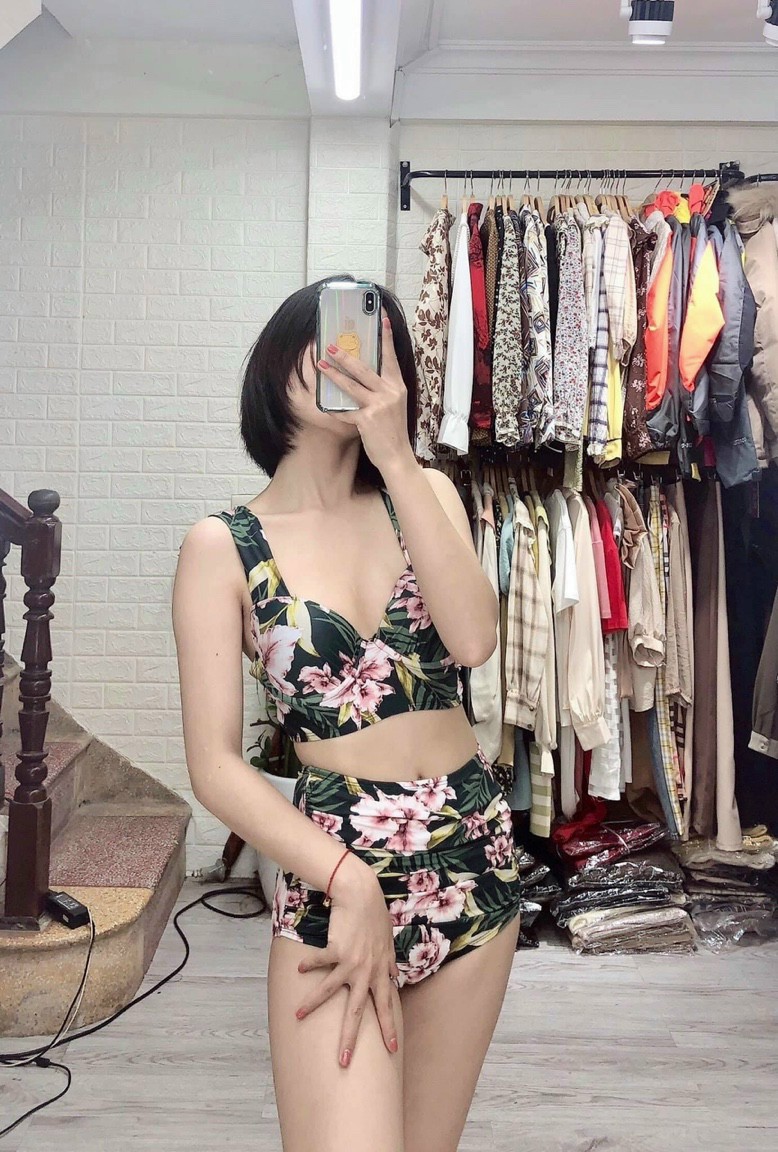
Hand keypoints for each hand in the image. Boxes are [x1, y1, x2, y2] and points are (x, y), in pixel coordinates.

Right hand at [294, 853, 400, 1067]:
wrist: (361, 894)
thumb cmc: (375, 916)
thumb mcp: (387, 942)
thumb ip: (388, 962)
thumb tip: (393, 976)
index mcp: (380, 971)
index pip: (386, 1006)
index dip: (388, 1028)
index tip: (391, 1050)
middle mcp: (366, 971)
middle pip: (358, 1012)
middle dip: (350, 1038)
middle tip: (344, 1061)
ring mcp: (351, 961)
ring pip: (330, 991)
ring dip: (312, 1004)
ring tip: (298, 1016)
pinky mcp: (336, 949)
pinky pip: (319, 962)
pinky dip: (309, 965)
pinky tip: (300, 970)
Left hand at [317, 315, 415, 475]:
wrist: (397, 456)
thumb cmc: (393, 431)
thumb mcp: (394, 406)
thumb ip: (383, 390)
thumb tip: (365, 376)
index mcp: (398, 387)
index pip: (390, 358)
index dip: (386, 338)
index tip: (382, 319)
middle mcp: (390, 393)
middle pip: (364, 369)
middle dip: (345, 356)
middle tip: (330, 345)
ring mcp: (378, 406)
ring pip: (351, 385)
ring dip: (333, 374)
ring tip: (320, 365)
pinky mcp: (366, 420)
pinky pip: (346, 411)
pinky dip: (335, 409)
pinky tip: (323, 405)